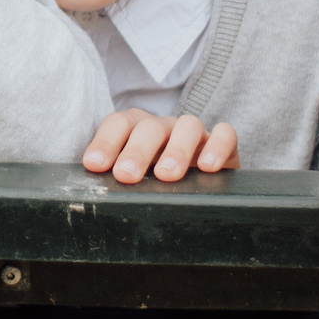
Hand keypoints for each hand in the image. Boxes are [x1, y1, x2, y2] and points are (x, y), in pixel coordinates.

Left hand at [82, 109, 239, 183]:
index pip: (118, 124)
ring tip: (167, 175)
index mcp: (135, 130)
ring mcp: (193, 134)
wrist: (197, 190)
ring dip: (176, 150)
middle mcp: (163, 128)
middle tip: (127, 175)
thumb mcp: (133, 181)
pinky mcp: (223, 143)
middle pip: (149, 127)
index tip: (95, 165)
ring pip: (187, 126)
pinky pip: (225, 134)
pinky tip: (208, 167)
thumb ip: (116, 180)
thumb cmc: (153, 184)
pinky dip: (218, 146)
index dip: (105, 142)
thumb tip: (94, 194)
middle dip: (137, 151)